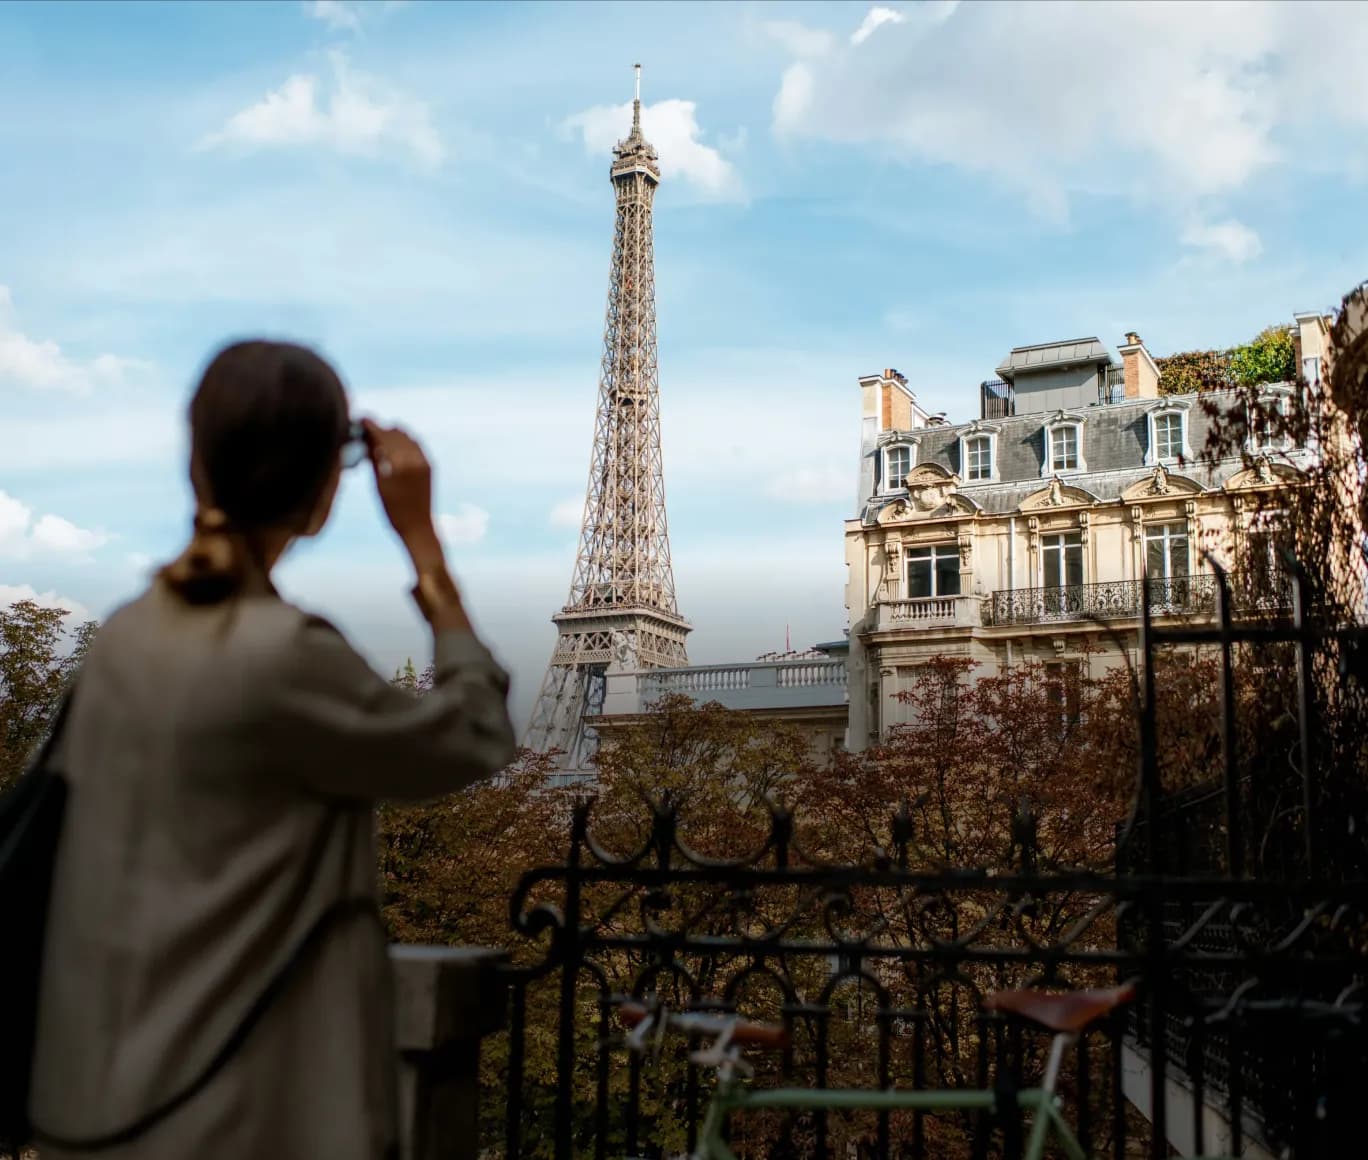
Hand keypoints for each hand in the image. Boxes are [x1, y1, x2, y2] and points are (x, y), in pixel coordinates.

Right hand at [362, 419, 437, 549]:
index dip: (370, 426)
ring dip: (392, 434)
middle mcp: (414, 459)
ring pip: (406, 436)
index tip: (361, 419)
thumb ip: (374, 459)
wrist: (418, 527)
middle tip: (366, 430)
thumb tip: (366, 438)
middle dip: (379, 430)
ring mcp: (424, 461)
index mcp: (399, 464)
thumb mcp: (379, 484)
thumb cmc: (393, 510)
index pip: (382, 436)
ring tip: (378, 439)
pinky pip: (415, 444)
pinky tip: (393, 446)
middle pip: (394, 433)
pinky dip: (403, 441)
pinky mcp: (429, 465)